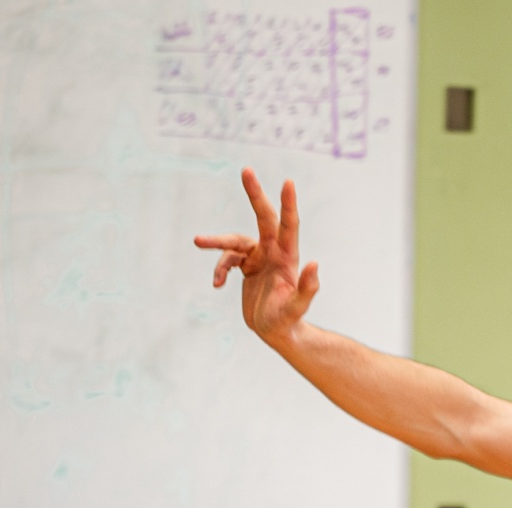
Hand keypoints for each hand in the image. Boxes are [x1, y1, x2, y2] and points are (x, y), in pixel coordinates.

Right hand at [193, 169, 320, 347]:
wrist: (275, 332)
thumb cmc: (287, 322)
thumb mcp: (296, 309)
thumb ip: (307, 289)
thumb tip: (314, 265)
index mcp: (287, 257)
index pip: (288, 226)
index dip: (288, 204)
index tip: (288, 182)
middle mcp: (273, 252)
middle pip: (263, 218)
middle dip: (255, 194)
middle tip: (246, 170)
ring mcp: (260, 258)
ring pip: (235, 242)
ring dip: (217, 241)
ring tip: (197, 241)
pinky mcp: (247, 267)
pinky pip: (228, 260)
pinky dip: (220, 270)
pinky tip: (217, 285)